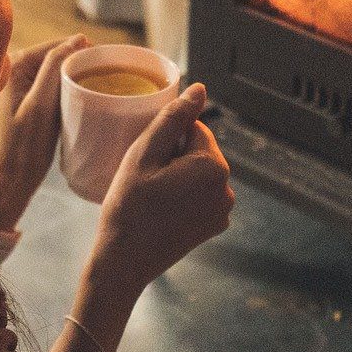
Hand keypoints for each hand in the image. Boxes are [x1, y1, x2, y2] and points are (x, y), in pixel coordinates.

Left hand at [0, 34, 89, 231]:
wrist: (12, 180)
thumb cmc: (24, 146)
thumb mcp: (41, 104)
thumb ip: (54, 67)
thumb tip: (77, 39)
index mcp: (14, 66)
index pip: (54, 46)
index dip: (81, 50)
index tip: (108, 60)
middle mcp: (14, 71)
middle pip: (55, 57)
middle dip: (79, 63)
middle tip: (107, 74)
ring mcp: (20, 87)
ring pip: (56, 72)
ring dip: (75, 77)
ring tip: (99, 84)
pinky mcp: (28, 102)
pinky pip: (53, 87)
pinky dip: (68, 89)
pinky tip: (83, 97)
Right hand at [86, 83, 233, 292]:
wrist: (124, 262)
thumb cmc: (128, 206)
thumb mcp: (144, 155)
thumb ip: (173, 118)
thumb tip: (200, 90)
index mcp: (213, 166)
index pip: (193, 128)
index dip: (166, 140)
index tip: (147, 162)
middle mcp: (227, 188)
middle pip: (200, 151)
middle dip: (175, 157)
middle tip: (146, 180)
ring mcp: (223, 210)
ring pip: (199, 173)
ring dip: (179, 176)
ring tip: (153, 196)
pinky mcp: (215, 226)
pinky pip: (201, 195)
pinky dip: (184, 196)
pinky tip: (162, 210)